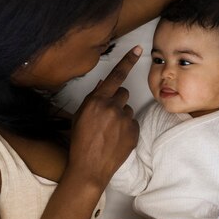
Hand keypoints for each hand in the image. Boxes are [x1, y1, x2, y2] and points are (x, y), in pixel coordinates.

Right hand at [69, 47, 141, 187]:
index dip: (127, 61)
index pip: (116, 76)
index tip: (138, 50)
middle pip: (123, 93)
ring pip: (128, 109)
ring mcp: (125, 120)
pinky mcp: (134, 132)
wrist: (89, 168)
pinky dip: (126, 129)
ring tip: (109, 131)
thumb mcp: (80, 116)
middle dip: (117, 100)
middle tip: (107, 115)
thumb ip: (93, 98)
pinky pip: (132, 123)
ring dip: (121, 116)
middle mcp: (113, 107)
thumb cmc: (80, 142)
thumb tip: (105, 85)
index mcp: (97, 101)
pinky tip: (115, 139)